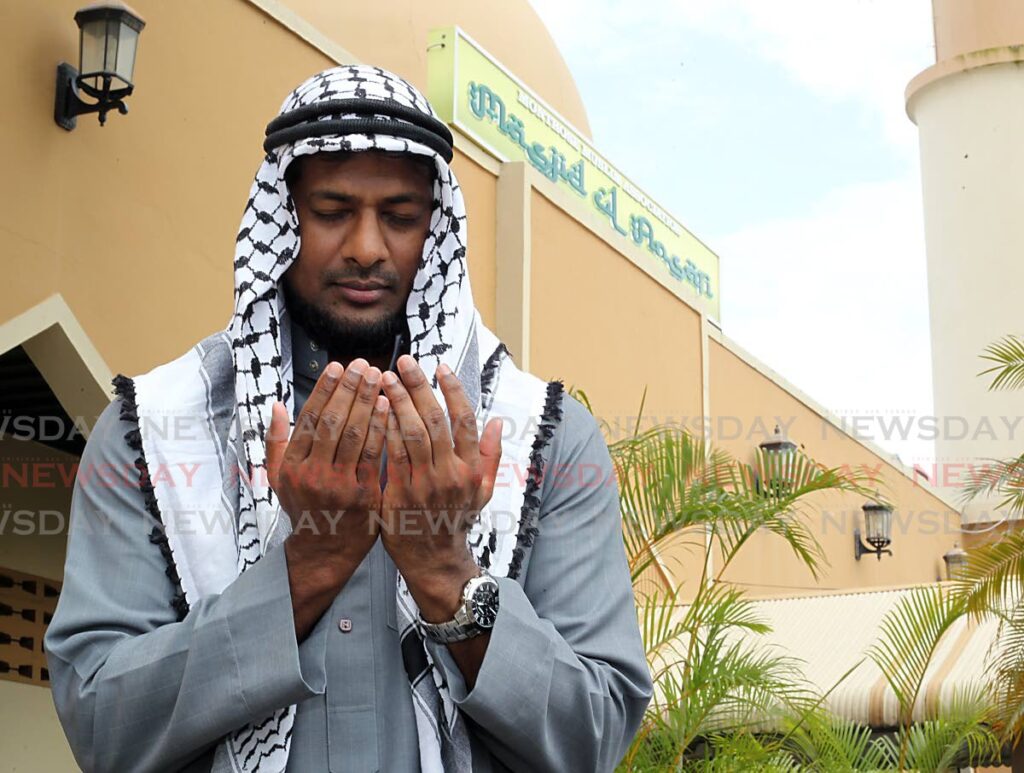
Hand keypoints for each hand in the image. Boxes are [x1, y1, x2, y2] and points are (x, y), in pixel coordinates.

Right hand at [265, 358, 388, 574]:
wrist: (325, 551)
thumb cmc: (304, 508)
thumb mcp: (279, 478)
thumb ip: (277, 441)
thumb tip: (277, 405)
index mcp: (291, 466)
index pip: (308, 419)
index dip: (325, 390)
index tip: (338, 366)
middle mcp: (312, 474)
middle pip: (332, 422)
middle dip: (349, 389)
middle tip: (363, 364)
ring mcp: (339, 486)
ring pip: (354, 435)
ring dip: (367, 402)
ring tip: (378, 377)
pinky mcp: (364, 495)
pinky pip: (374, 455)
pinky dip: (381, 428)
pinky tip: (388, 406)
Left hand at [379, 355, 502, 617]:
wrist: (434, 561)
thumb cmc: (456, 520)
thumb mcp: (482, 491)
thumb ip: (489, 455)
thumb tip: (497, 422)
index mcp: (471, 469)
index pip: (465, 419)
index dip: (453, 390)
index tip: (440, 366)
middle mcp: (451, 474)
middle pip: (435, 420)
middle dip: (419, 386)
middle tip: (405, 362)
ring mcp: (425, 485)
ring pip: (411, 433)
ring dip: (398, 402)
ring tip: (385, 378)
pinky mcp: (400, 495)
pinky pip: (392, 455)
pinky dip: (385, 429)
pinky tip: (376, 410)